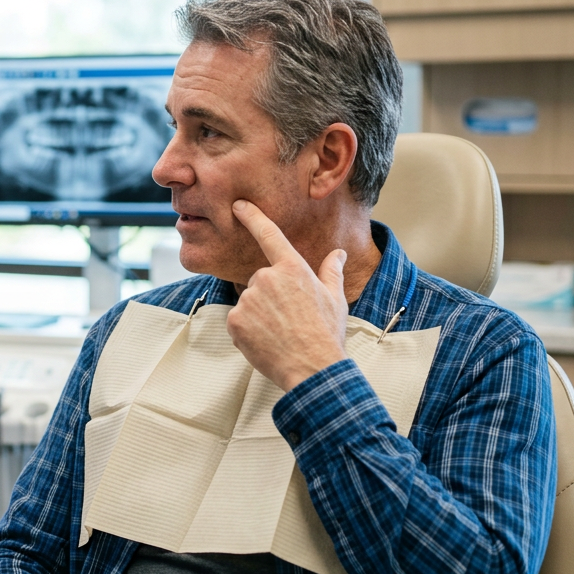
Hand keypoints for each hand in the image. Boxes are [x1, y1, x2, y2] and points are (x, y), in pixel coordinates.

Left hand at [227, 200, 348, 390]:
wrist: (312, 368)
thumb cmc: (326, 333)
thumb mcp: (335, 298)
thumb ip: (332, 271)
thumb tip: (339, 253)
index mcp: (292, 269)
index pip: (269, 235)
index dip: (252, 217)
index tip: (238, 205)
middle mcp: (266, 279)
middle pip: (260, 280)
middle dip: (270, 295)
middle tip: (289, 317)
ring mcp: (248, 300)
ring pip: (248, 301)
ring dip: (259, 314)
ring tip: (280, 331)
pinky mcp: (234, 320)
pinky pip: (237, 320)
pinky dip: (247, 330)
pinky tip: (266, 340)